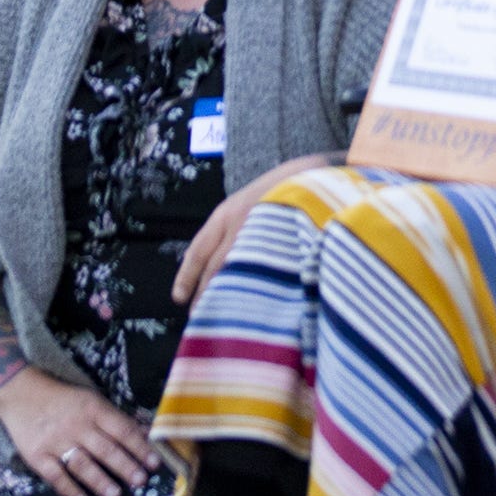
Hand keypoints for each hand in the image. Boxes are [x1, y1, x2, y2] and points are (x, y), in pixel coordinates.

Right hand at [0, 366, 156, 495]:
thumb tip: (144, 434)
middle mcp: (76, 425)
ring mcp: (55, 442)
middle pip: (105, 448)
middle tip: (141, 481)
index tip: (154, 463)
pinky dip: (69, 489)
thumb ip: (114, 418)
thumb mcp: (91, 399)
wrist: (20, 392)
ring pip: (82, 464)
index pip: (122, 430)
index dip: (140, 447)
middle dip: (125, 466)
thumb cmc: (63, 398)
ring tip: (116, 494)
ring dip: (100, 481)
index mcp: (93, 409)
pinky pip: (55, 476)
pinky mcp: (36, 455)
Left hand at [174, 153, 334, 303]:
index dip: (187, 276)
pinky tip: (257, 306)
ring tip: (225, 319)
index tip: (178, 297)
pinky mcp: (283, 251)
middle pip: (215, 270)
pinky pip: (265, 279)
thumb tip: (213, 266)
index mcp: (227, 214)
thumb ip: (232, 228)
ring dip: (229, 298)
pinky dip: (258, 294)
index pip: (199, 250)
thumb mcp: (248, 201)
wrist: (316, 176)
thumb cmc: (281, 190)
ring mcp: (263, 240)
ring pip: (238, 277)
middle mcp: (240, 227)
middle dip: (205, 296)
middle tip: (201, 316)